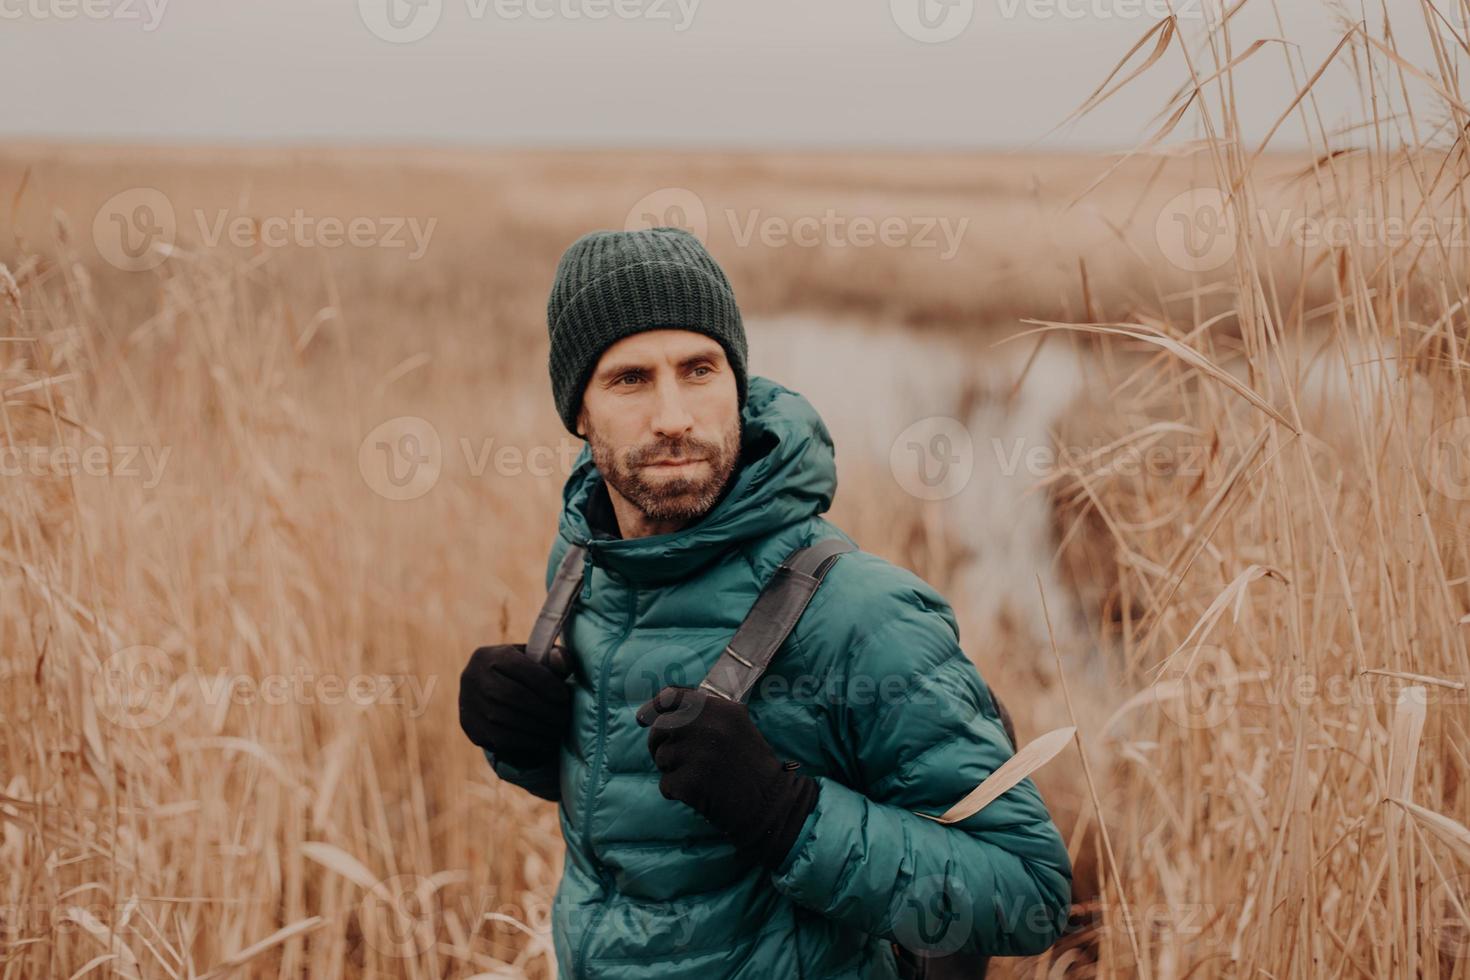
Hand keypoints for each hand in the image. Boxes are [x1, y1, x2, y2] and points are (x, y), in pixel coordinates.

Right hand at [459, 644, 571, 769]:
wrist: (488, 692)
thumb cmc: (522, 674)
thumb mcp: (536, 659)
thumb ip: (555, 658)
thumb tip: (562, 659)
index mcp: (489, 656)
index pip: (519, 667)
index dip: (546, 683)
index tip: (565, 697)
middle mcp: (473, 678)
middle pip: (511, 695)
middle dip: (543, 709)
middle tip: (564, 718)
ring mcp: (468, 704)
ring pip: (504, 719)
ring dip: (537, 728)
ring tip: (558, 731)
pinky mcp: (471, 728)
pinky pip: (499, 739)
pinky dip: (526, 742)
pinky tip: (544, 742)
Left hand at [636, 686, 818, 869]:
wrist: (770, 803)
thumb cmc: (750, 764)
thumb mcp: (735, 725)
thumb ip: (703, 712)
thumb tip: (657, 704)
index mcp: (719, 708)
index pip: (671, 696)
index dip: (653, 707)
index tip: (642, 719)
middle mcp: (707, 726)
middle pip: (660, 728)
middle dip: (660, 744)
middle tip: (675, 759)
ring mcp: (698, 754)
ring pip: (661, 758)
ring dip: (673, 770)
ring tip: (700, 776)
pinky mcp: (690, 782)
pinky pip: (666, 784)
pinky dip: (677, 792)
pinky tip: (699, 793)